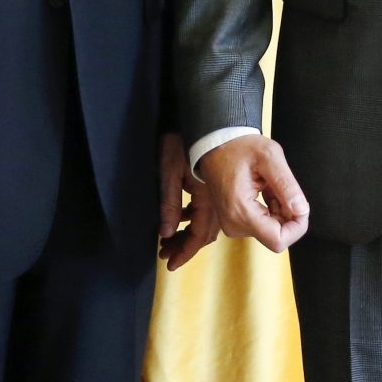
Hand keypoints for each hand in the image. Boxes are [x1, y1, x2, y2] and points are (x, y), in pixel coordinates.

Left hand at [157, 133, 220, 270]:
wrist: (199, 117)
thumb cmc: (178, 141)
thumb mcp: (169, 171)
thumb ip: (169, 204)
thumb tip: (167, 233)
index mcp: (208, 197)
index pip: (200, 235)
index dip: (185, 252)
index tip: (170, 265)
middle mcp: (217, 198)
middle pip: (205, 232)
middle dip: (184, 246)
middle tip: (165, 255)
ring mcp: (216, 191)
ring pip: (205, 223)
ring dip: (187, 234)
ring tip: (167, 242)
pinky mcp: (211, 184)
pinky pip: (205, 210)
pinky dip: (191, 219)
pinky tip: (179, 219)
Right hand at [198, 135, 309, 253]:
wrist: (216, 144)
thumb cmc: (239, 147)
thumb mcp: (269, 157)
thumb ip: (287, 184)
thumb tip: (301, 210)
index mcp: (240, 211)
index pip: (277, 240)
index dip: (296, 227)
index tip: (301, 206)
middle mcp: (234, 224)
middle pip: (275, 235)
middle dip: (288, 214)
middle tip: (282, 186)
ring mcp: (232, 224)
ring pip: (270, 229)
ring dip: (279, 209)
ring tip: (270, 184)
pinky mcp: (234, 221)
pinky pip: (262, 224)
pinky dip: (270, 209)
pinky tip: (266, 189)